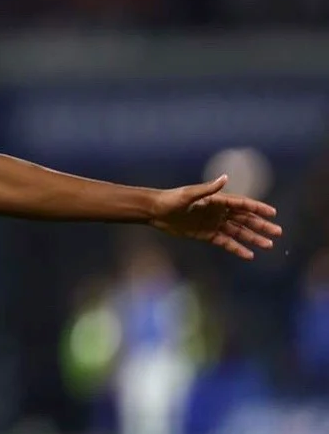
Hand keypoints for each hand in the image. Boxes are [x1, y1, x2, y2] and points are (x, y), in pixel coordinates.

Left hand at [149, 175, 281, 259]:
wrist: (156, 211)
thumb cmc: (172, 200)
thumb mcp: (189, 195)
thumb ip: (208, 189)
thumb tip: (225, 177)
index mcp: (217, 200)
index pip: (242, 204)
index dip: (258, 208)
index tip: (272, 213)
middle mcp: (219, 212)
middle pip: (245, 219)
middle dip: (261, 226)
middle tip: (278, 232)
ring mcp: (214, 224)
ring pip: (238, 232)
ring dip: (253, 238)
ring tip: (268, 245)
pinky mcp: (206, 235)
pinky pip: (226, 242)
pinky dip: (237, 248)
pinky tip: (249, 255)